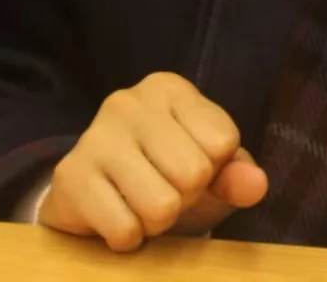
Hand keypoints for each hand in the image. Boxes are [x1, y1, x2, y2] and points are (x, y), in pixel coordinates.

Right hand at [40, 72, 268, 252]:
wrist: (97, 199)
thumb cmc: (164, 175)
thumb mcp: (211, 171)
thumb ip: (237, 175)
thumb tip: (256, 185)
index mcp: (168, 89)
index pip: (223, 141)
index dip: (213, 169)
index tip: (188, 165)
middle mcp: (128, 102)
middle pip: (193, 173)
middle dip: (185, 197)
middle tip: (162, 189)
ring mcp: (93, 136)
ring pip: (160, 205)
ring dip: (157, 222)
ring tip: (140, 204)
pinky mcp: (70, 177)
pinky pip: (125, 229)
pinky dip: (128, 238)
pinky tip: (117, 217)